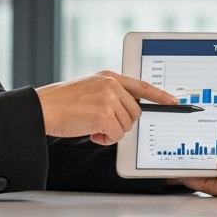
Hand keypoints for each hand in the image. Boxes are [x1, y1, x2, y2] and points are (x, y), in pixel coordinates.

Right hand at [35, 70, 177, 143]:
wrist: (43, 108)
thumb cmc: (62, 103)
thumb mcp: (90, 89)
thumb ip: (110, 94)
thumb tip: (127, 111)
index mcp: (109, 77)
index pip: (142, 85)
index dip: (160, 95)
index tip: (174, 101)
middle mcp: (112, 85)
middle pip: (135, 113)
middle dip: (122, 124)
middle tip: (102, 125)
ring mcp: (109, 98)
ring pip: (126, 125)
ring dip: (111, 132)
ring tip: (92, 127)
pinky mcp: (104, 114)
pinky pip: (116, 135)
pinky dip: (105, 139)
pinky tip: (90, 133)